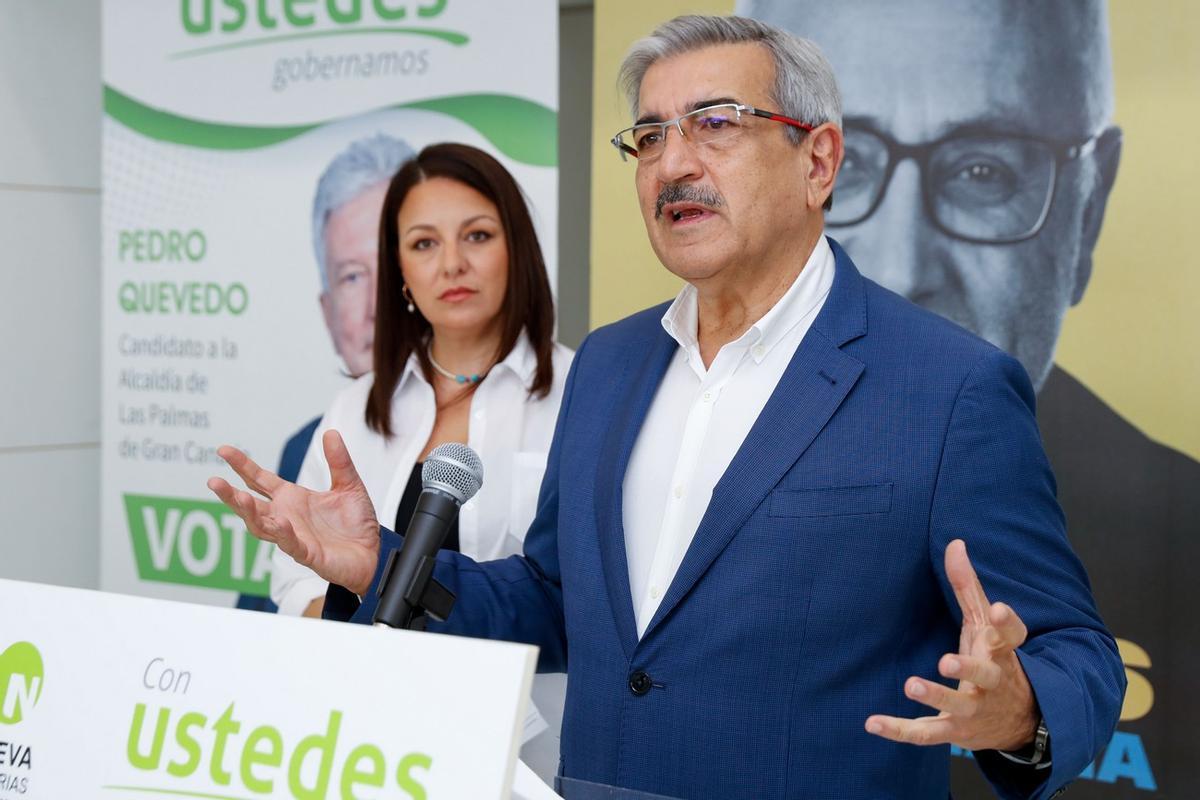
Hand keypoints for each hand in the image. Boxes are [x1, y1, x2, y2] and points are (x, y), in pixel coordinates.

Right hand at [207, 430, 380, 595]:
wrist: (373, 553)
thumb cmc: (356, 523)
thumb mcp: (349, 485)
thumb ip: (339, 461)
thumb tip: (331, 432)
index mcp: (292, 498)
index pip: (260, 480)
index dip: (242, 466)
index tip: (223, 450)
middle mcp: (286, 516)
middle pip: (250, 505)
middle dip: (231, 494)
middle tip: (213, 481)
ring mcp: (293, 536)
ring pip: (261, 526)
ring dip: (248, 513)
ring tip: (238, 498)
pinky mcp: (307, 553)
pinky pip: (290, 543)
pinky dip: (282, 533)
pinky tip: (278, 521)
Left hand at [865, 539, 1037, 751]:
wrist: (1019, 721)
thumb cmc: (994, 659)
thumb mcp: (984, 624)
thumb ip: (968, 586)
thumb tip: (955, 543)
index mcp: (1000, 651)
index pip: (1010, 635)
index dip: (1007, 622)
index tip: (999, 608)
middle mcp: (991, 681)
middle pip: (986, 674)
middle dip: (968, 668)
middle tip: (947, 660)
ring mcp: (974, 709)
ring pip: (957, 706)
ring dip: (936, 696)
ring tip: (911, 684)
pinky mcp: (954, 730)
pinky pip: (926, 733)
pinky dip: (899, 730)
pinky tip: (871, 723)